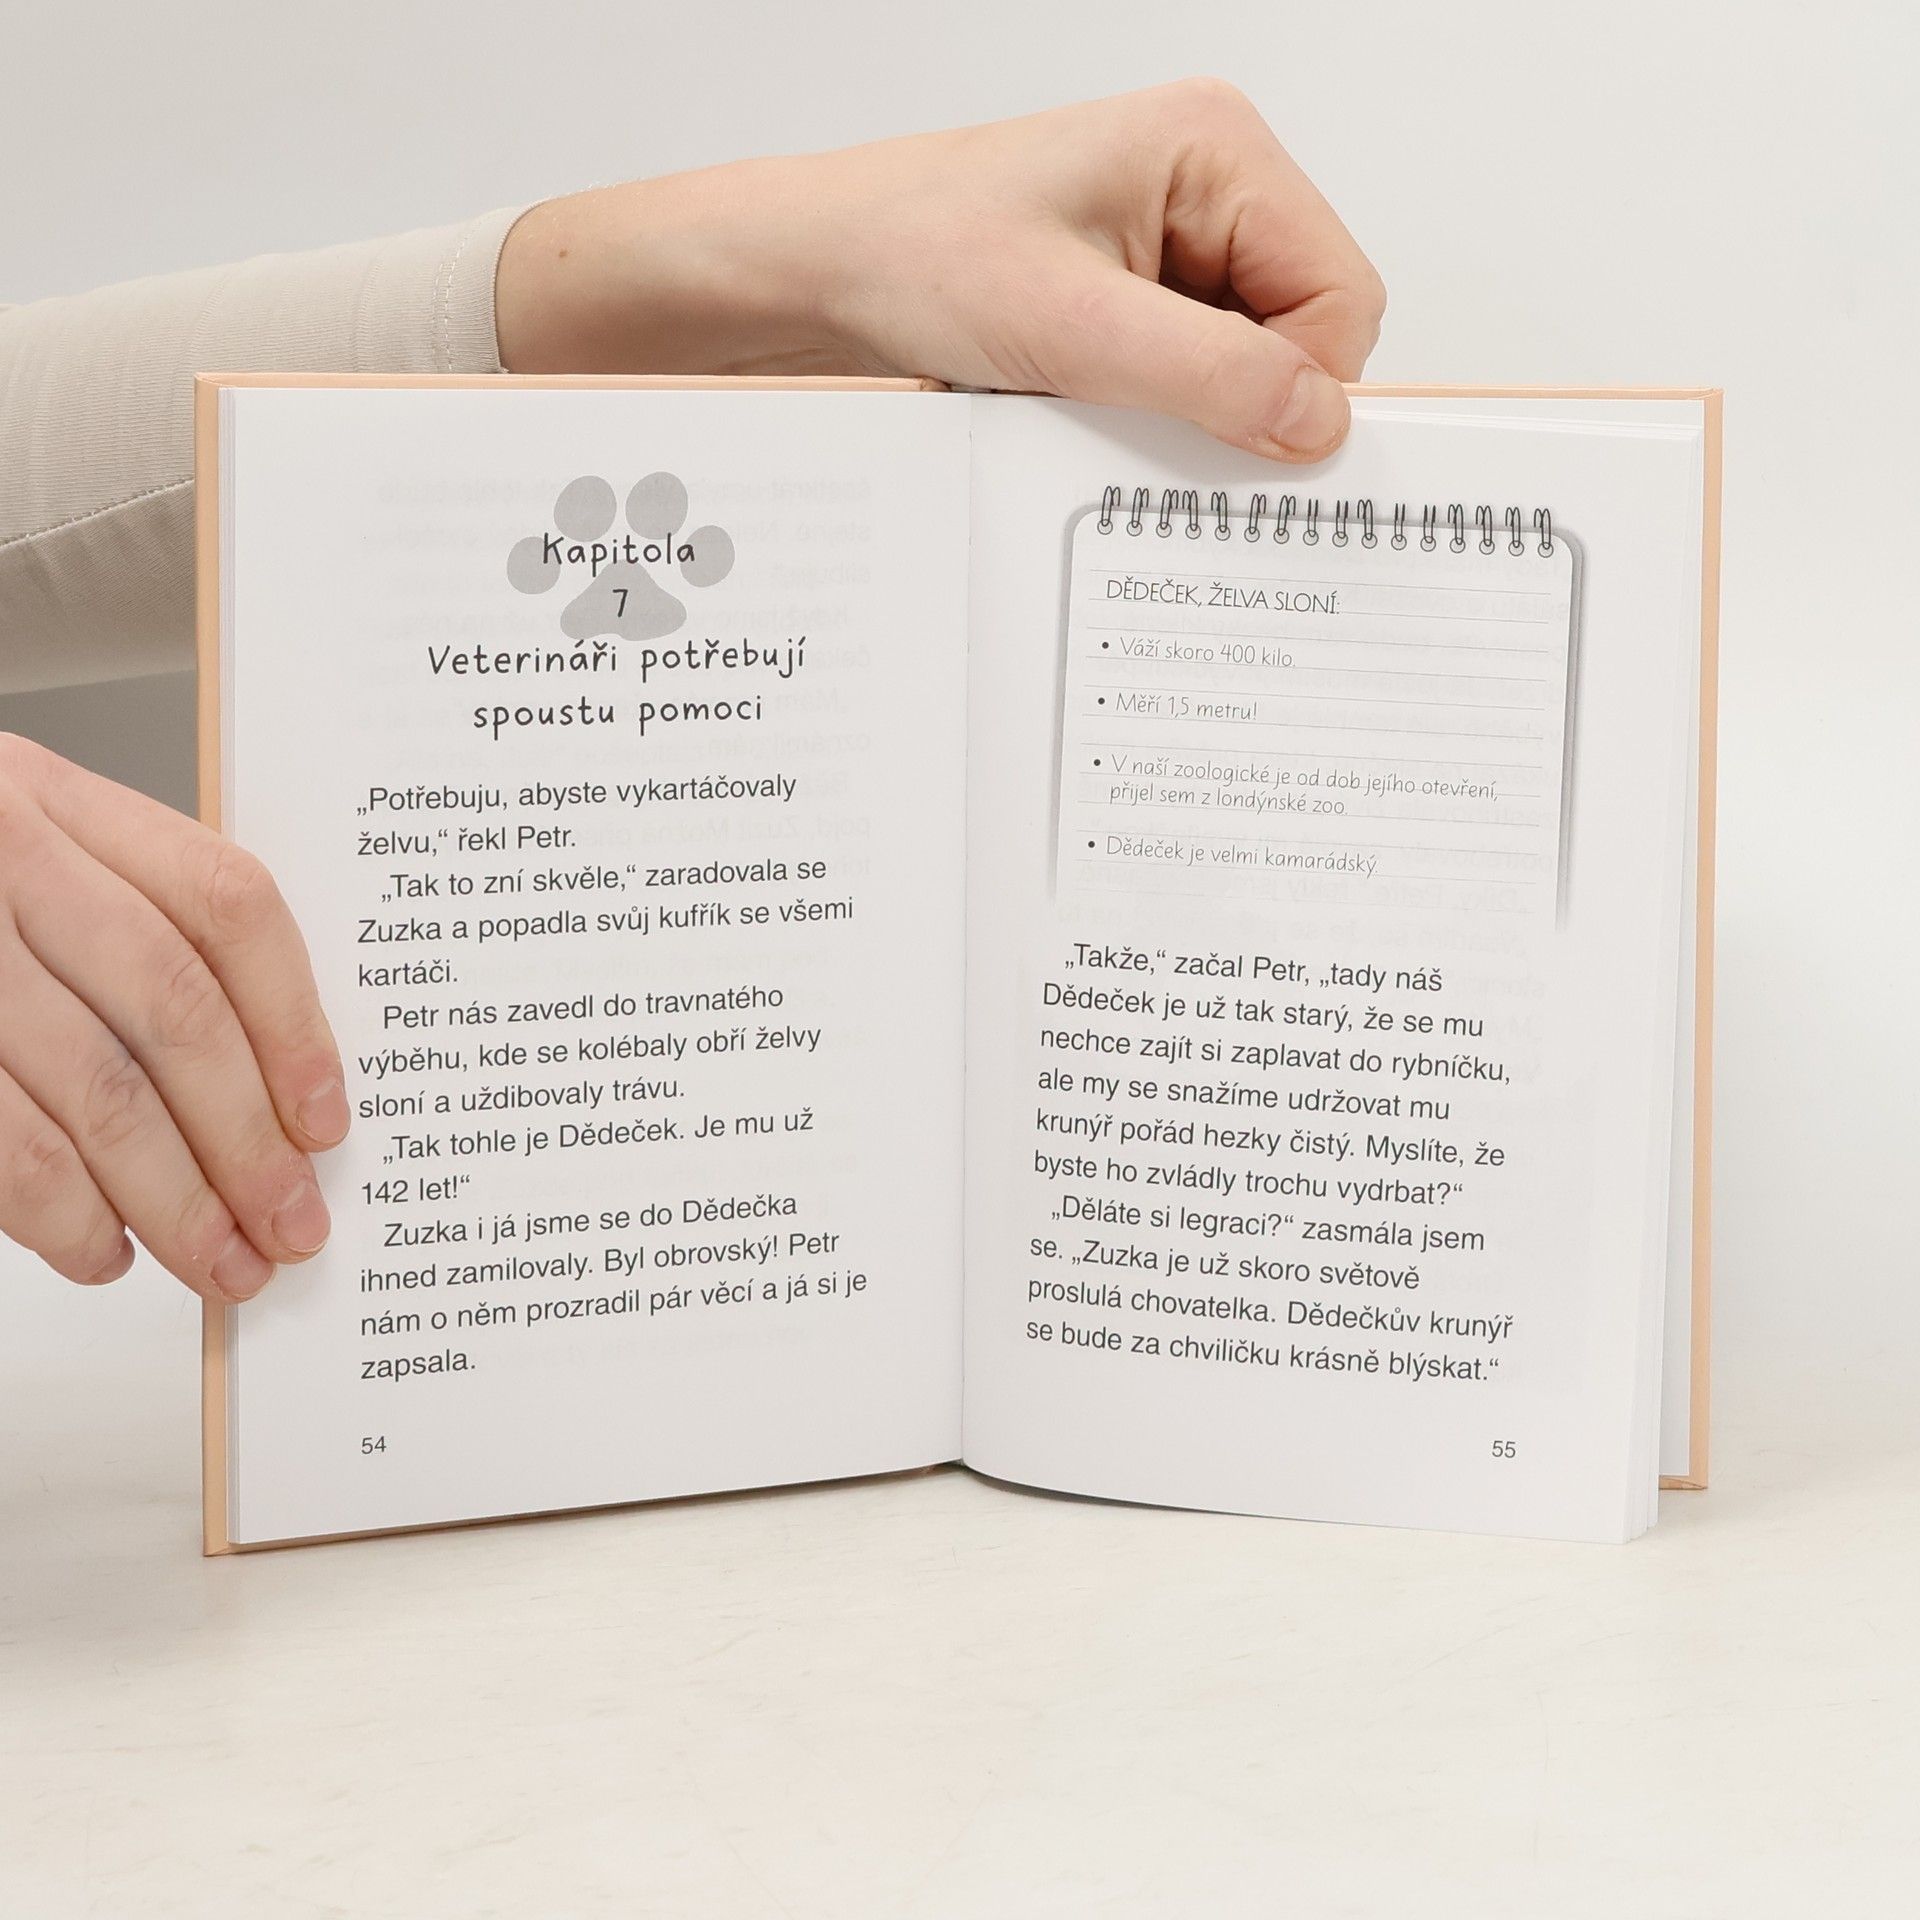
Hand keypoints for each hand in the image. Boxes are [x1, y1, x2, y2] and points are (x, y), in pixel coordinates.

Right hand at [0, 735, 346, 1299]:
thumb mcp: (29, 859)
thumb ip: (138, 929)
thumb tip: (273, 1092)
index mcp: (57, 801)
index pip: (226, 905)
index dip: (296, 1023)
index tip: (326, 1123)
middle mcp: (0, 854)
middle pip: (175, 1010)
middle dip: (246, 1141)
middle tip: (291, 1225)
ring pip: (95, 1089)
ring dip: (172, 1200)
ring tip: (221, 1263)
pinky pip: (3, 1142)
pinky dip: (62, 1215)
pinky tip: (102, 1253)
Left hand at [496, 79, 1385, 461]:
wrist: (819, 273)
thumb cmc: (913, 254)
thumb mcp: (1069, 326)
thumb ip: (1208, 375)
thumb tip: (1316, 422)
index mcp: (1217, 149)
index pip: (1341, 294)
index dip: (1299, 383)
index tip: (1235, 436)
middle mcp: (1209, 184)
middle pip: (1305, 330)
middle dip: (1240, 394)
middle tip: (1141, 409)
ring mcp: (1174, 241)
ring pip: (1250, 364)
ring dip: (1187, 405)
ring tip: (1094, 390)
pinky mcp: (1138, 293)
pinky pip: (1192, 375)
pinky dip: (1153, 408)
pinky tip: (1087, 396)